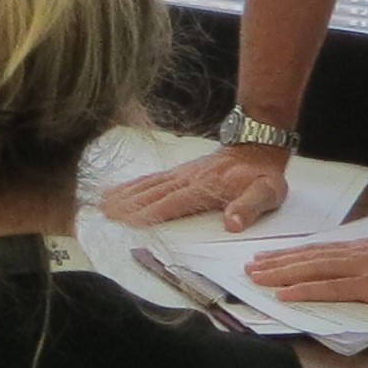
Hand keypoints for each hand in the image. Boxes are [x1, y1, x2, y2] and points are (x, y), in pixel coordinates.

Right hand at [99, 143, 293, 231]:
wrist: (258, 144)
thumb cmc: (262, 174)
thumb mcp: (266, 193)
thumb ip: (248, 208)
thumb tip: (232, 223)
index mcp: (204, 189)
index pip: (170, 204)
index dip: (147, 214)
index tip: (126, 222)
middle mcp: (187, 180)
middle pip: (151, 194)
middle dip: (126, 206)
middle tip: (103, 215)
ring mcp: (181, 174)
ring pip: (147, 185)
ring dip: (124, 195)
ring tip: (102, 204)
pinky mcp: (180, 172)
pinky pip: (151, 178)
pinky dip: (131, 185)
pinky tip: (117, 189)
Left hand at [245, 230, 367, 311]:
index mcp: (364, 250)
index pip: (321, 251)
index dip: (294, 255)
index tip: (271, 257)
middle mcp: (356, 255)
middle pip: (309, 257)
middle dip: (277, 263)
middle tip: (251, 267)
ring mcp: (360, 270)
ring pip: (312, 269)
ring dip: (281, 273)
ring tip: (257, 277)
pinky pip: (330, 289)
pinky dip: (304, 290)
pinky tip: (285, 295)